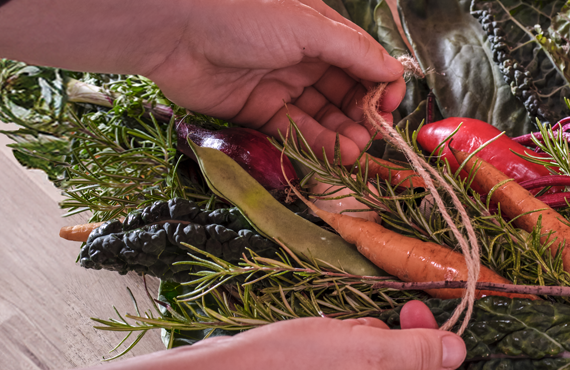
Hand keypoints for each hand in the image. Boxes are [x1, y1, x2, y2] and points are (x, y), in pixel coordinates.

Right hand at [0, 301, 463, 369]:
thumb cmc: (287, 368)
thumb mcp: (367, 348)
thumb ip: (418, 352)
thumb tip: (458, 351)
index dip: (433, 344)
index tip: (412, 308)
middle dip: (388, 343)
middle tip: (361, 322)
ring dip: (357, 349)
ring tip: (329, 334)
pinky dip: (331, 362)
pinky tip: (309, 347)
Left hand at [141, 0, 406, 164]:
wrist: (175, 30)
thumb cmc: (243, 15)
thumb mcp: (309, 27)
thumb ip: (355, 52)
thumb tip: (394, 72)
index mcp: (320, 31)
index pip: (364, 62)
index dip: (381, 85)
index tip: (392, 107)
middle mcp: (304, 57)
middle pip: (346, 92)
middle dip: (363, 115)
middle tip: (374, 137)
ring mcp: (281, 84)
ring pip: (322, 115)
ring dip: (343, 134)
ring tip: (355, 151)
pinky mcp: (257, 110)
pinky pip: (294, 130)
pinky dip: (316, 143)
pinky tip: (334, 153)